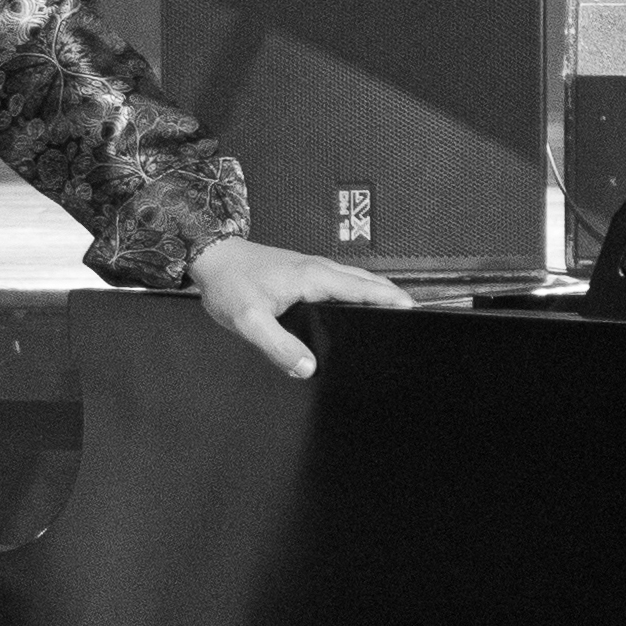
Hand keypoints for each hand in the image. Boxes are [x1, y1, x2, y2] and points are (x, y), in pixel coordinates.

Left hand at [190, 236, 423, 378]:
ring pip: (355, 278)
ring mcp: (311, 267)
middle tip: (414, 313)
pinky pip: (341, 279)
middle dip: (392, 294)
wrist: (211, 257)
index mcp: (312, 277)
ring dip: (377, 290)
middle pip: (366, 280)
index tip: (412, 309)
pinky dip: (359, 288)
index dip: (389, 299)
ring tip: (395, 308)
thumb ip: (279, 346)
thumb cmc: (229, 283)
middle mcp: (317, 268)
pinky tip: (357, 301)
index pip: (362, 288)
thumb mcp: (249, 321)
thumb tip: (308, 368)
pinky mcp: (303, 271)